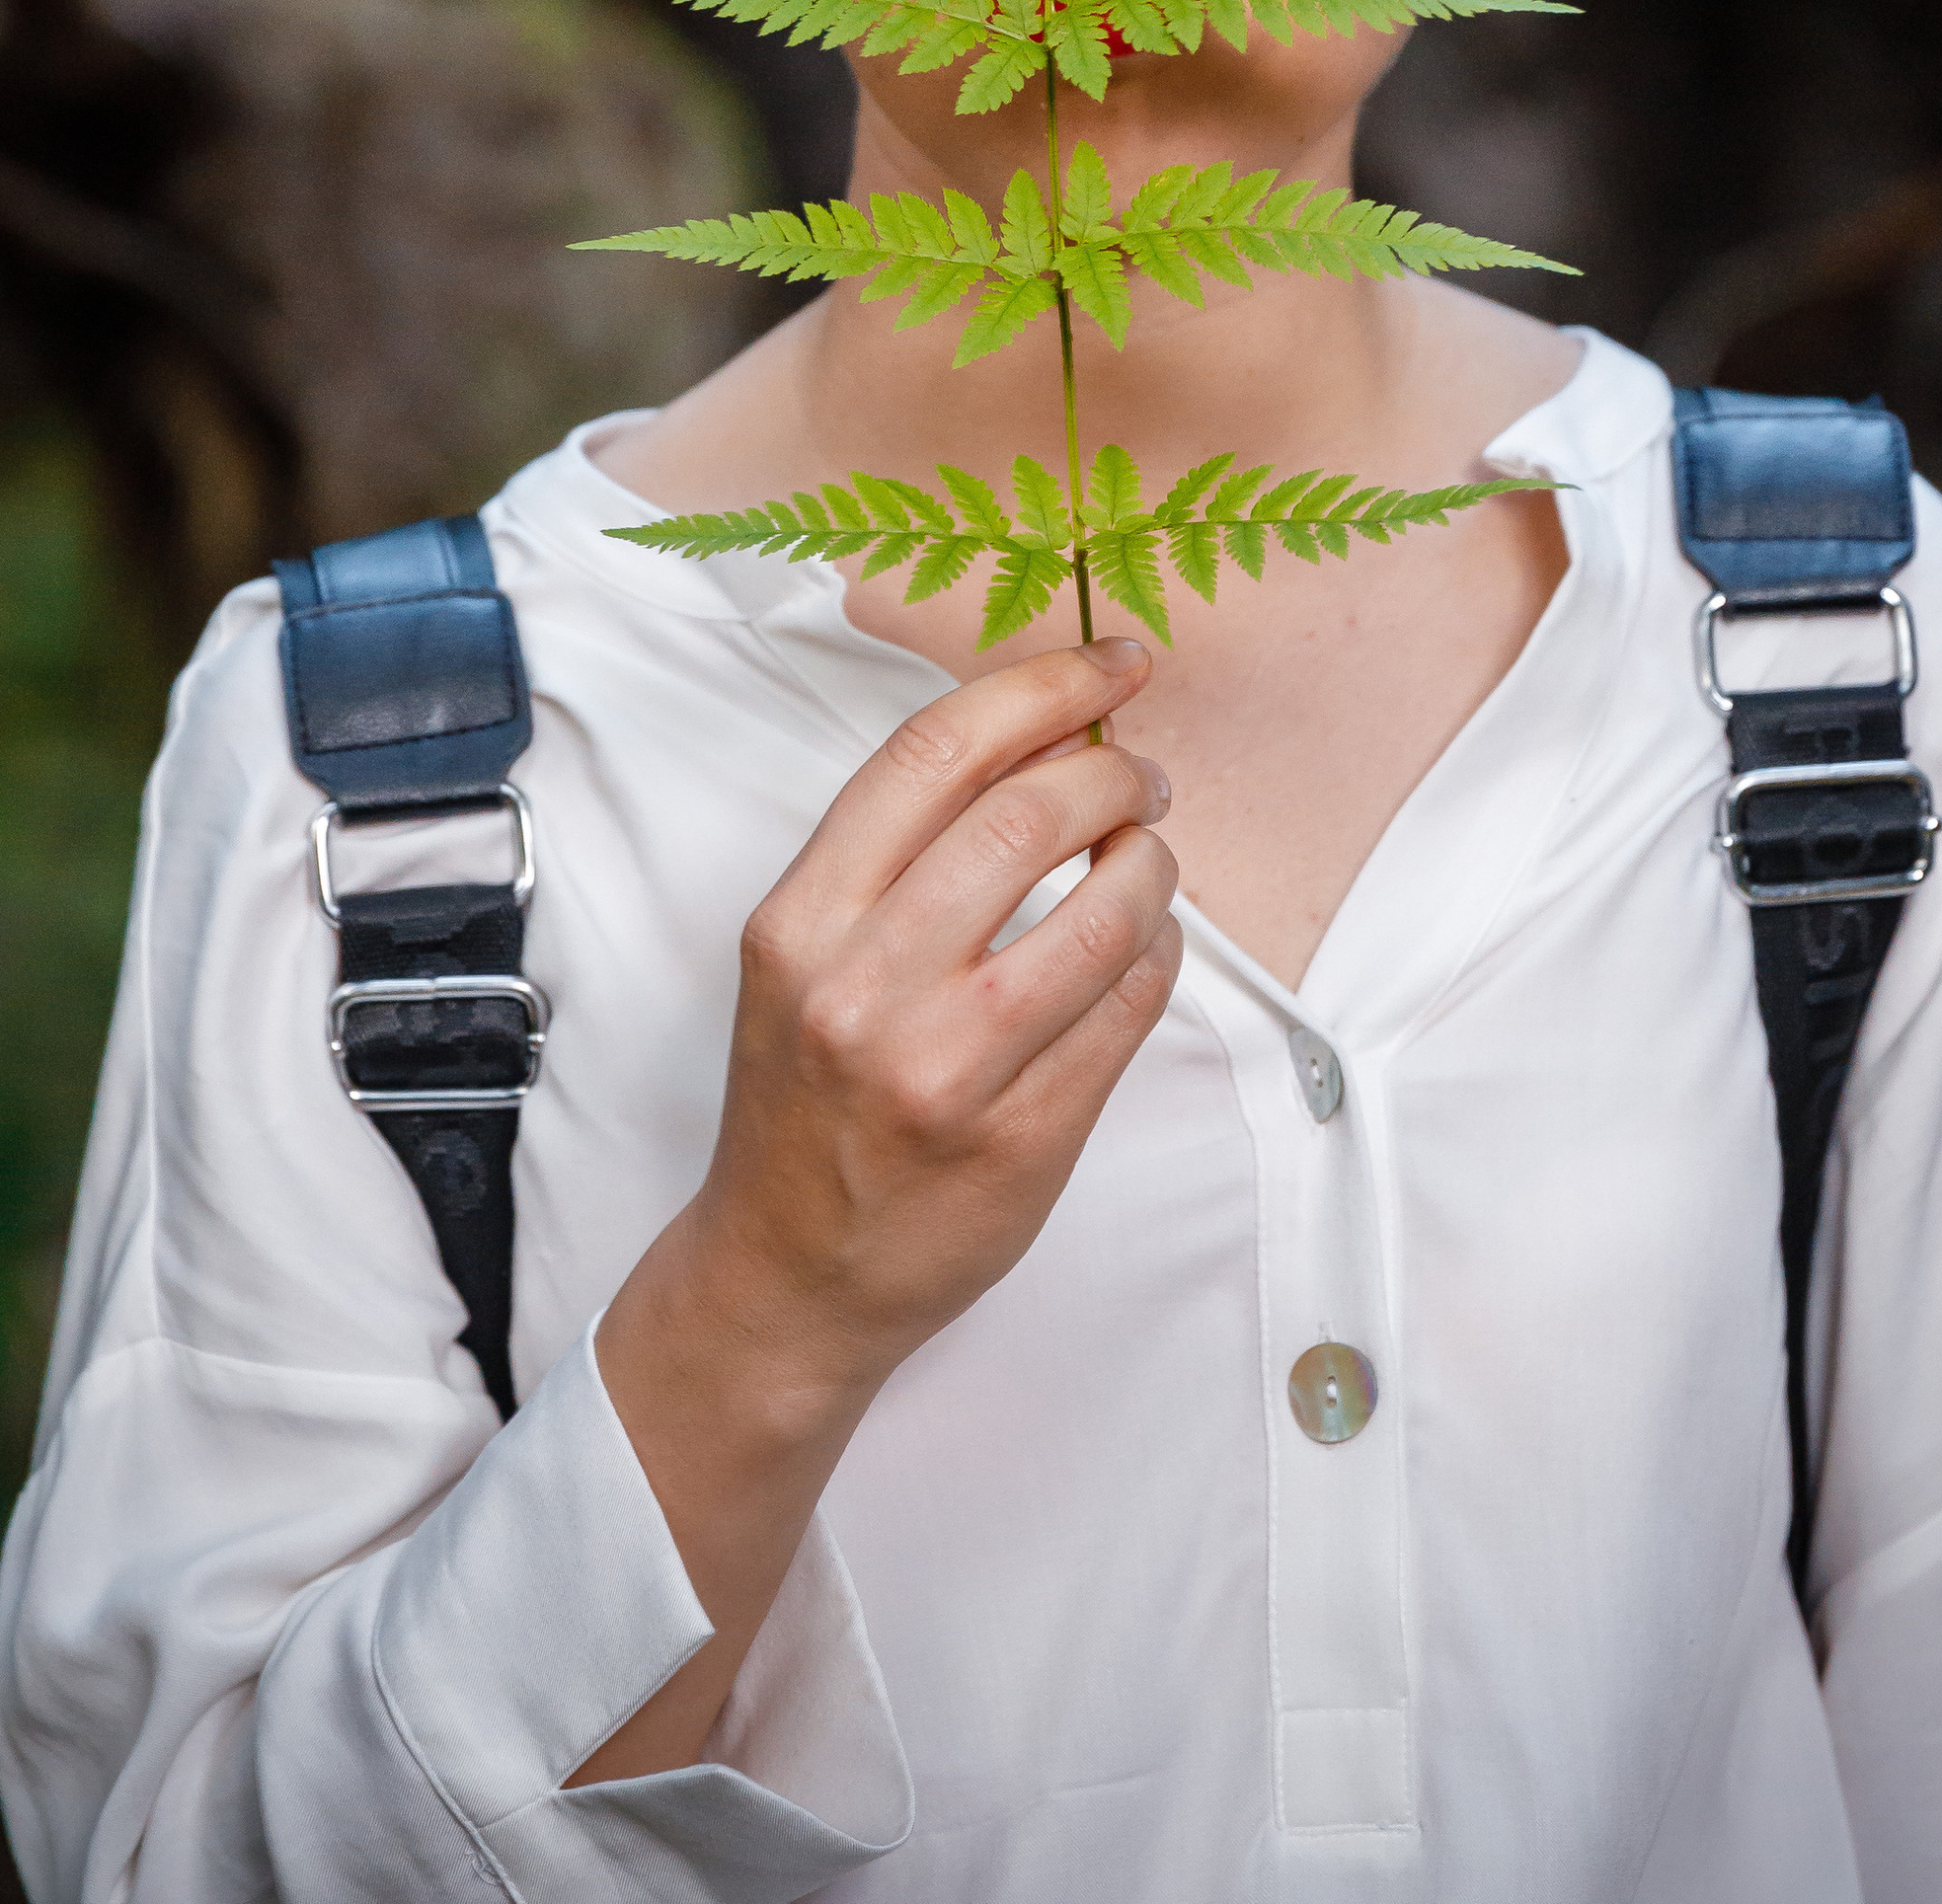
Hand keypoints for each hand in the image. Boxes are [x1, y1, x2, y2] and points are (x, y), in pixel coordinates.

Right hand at [578, 636, 1177, 1779]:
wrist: (783, 1279)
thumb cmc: (804, 1094)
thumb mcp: (805, 954)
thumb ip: (902, 852)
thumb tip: (1048, 730)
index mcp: (801, 920)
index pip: (936, 754)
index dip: (1042, 687)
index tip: (1113, 662)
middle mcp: (864, 989)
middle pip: (1029, 816)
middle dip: (1114, 773)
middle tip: (1142, 776)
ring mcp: (947, 1073)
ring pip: (1104, 915)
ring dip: (1151, 863)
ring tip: (1150, 857)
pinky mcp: (1021, 1144)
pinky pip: (1128, 1011)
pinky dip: (1158, 954)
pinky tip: (1145, 944)